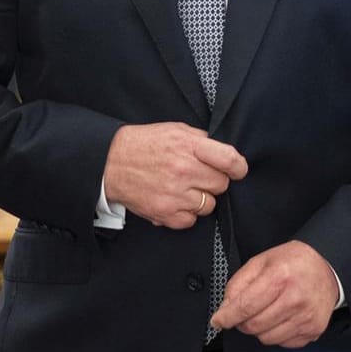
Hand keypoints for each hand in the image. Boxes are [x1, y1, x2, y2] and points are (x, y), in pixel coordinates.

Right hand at [103, 122, 247, 229]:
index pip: (229, 160)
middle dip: (213, 181)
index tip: (237, 170)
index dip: (239, 167)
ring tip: (184, 188)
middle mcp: (184, 170)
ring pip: (209, 205)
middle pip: (221, 185)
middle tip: (198, 176)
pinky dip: (186, 214)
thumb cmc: (144, 144)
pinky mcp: (165, 213)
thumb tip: (223, 152)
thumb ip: (201, 140)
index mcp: (189, 146)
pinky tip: (175, 201)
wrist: (111, 162)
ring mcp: (175, 194)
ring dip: (200, 198)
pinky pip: (191, 220)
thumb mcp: (175, 130)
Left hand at [209, 240, 337, 347]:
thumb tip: (225, 309)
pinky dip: (277, 333)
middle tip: (246, 311)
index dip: (226, 317)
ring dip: (260, 329)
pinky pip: (284, 343)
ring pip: (267, 338)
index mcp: (280, 277)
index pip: (245, 306)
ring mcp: (306, 317)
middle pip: (254, 326)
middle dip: (243, 322)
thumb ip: (238, 284)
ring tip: (268, 311)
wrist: (326, 267)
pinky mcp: (314, 329)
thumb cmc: (293, 262)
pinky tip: (283, 317)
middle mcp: (295, 298)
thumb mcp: (261, 262)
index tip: (218, 321)